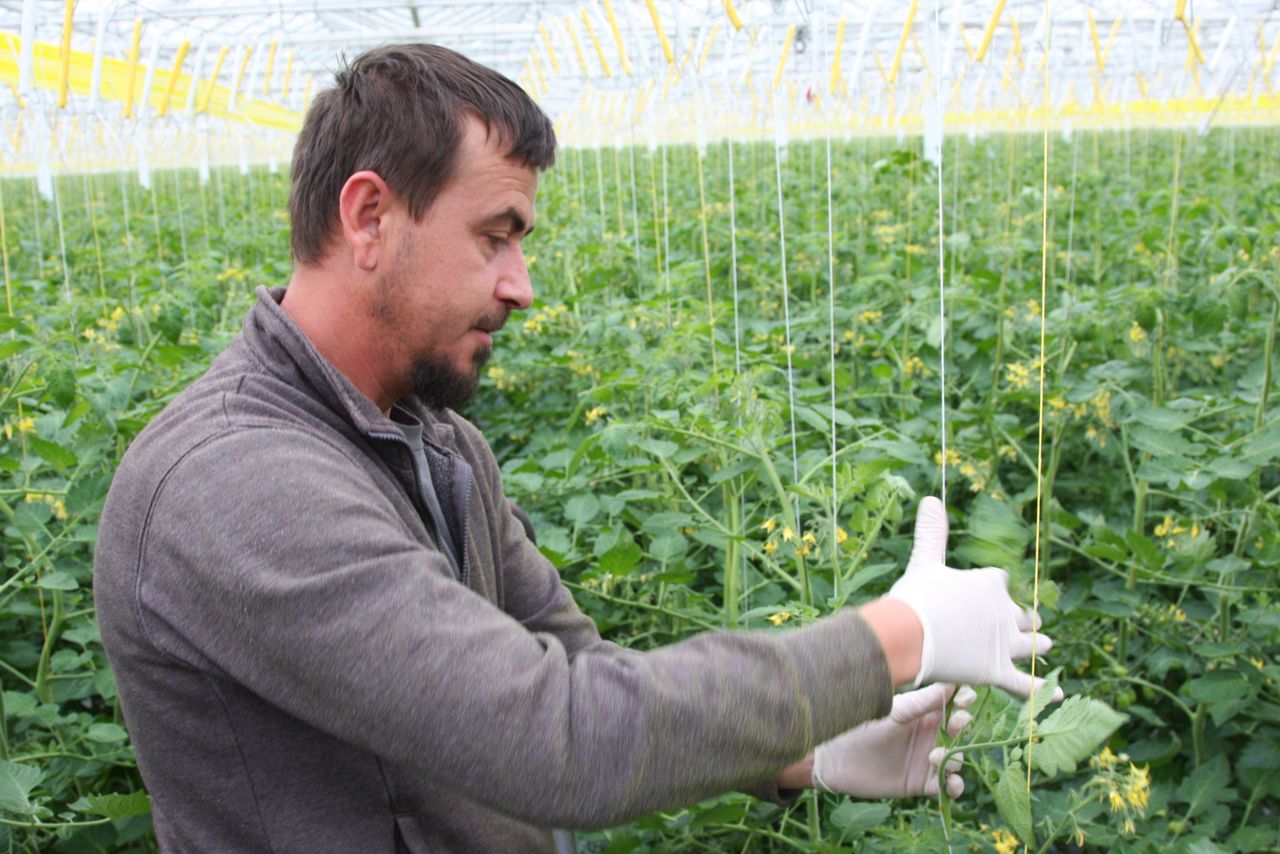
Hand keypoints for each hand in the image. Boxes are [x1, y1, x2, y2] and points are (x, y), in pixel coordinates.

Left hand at [812, 684, 974, 797]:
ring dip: (954, 758)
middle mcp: (930, 735)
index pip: (954, 704)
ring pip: (956, 759)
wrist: (839, 759)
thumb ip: (921, 702)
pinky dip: (954, 786)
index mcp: (924, 712)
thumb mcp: (895, 713)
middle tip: (956, 723)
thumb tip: (951, 685)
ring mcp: (928, 759)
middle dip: (963, 726)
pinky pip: (947, 786)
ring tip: (935, 756)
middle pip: (960, 731)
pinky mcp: (922, 783)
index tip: (966, 698)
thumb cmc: (863, 728)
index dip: (965, 700)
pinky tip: (950, 782)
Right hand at [887, 497, 1062, 699]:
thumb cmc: (916, 596)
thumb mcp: (925, 561)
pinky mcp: (998, 671)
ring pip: (1031, 645)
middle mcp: (1005, 612)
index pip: (1001, 581)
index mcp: (990, 583)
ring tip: (1046, 645)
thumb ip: (932, 532)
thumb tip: (931, 498)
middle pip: (1022, 614)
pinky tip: (1057, 694)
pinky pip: (1025, 684)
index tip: (993, 588)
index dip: (997, 586)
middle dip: (1026, 617)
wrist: (910, 634)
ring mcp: (1005, 643)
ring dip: (1039, 645)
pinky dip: (1041, 689)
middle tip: (1032, 620)